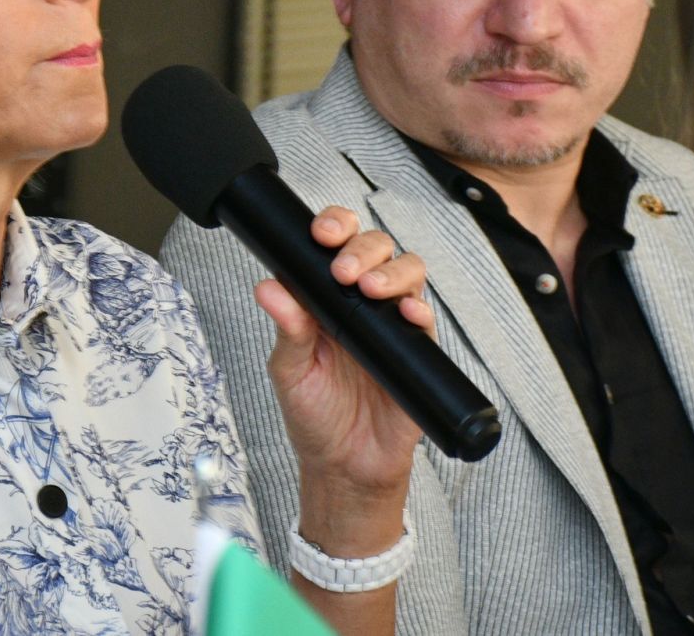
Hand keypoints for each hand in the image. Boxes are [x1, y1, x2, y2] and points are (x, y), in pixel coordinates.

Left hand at [255, 206, 432, 555]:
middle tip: (343, 271)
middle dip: (362, 248)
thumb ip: (287, 328)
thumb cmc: (314, 416)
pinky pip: (425, 320)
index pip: (337, 245)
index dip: (335, 227)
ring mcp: (392, 323)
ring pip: (407, 273)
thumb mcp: (291, 371)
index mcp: (328, 297)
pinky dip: (419, 309)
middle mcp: (364, 302)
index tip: (321, 234)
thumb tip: (268, 287)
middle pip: (377, 249)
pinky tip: (406, 313)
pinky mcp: (417, 350)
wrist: (345, 466)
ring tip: (371, 289)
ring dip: (392, 272)